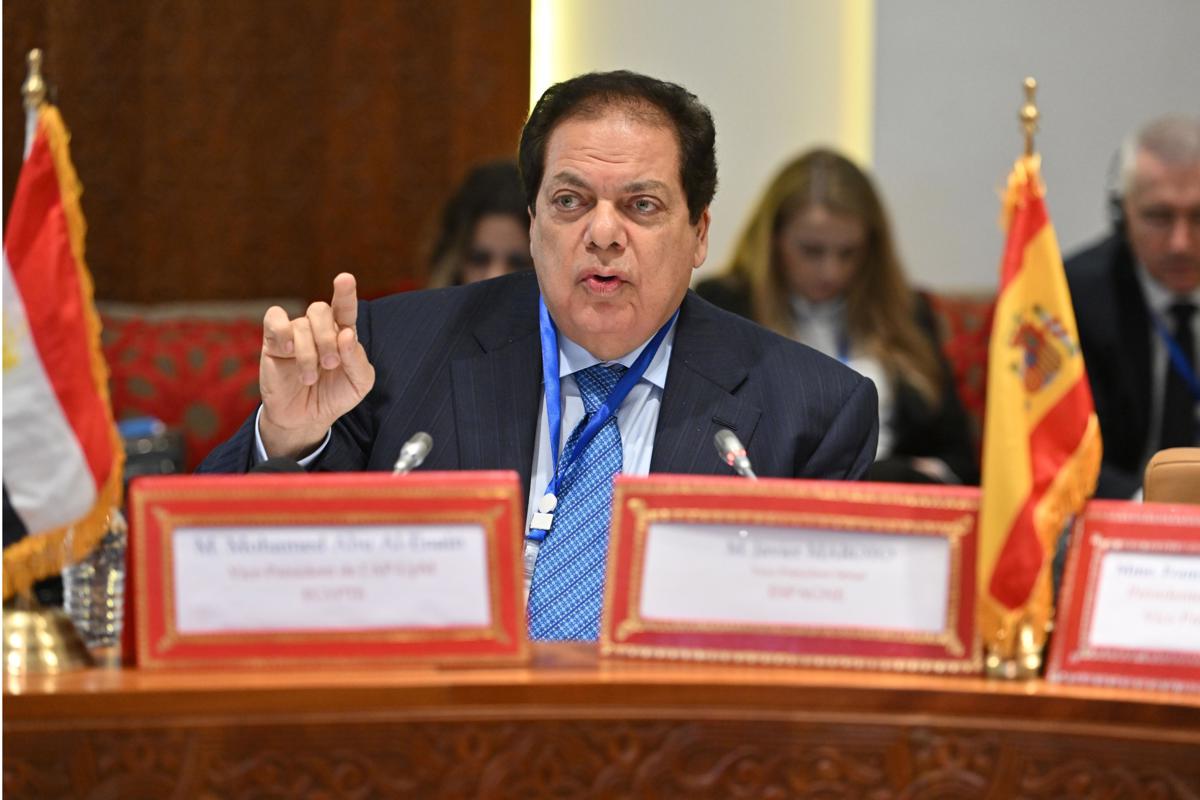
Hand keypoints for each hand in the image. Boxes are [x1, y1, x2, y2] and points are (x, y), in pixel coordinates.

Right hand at [258, 272, 375, 457]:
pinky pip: (274, 319)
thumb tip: (347, 334)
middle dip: (328, 338)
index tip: (345, 279)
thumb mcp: (358, 383)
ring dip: (309, 353)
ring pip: (301, 323)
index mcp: (342, 333)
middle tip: (331, 365)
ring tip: (310, 378)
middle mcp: (319, 328)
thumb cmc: (334, 396)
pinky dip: (283, 331)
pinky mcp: (273, 341)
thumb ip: (358, 359)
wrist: (305, 419)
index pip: (344, 308)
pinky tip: (288, 351)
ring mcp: (295, 332)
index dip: (345, 293)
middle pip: (321, 310)